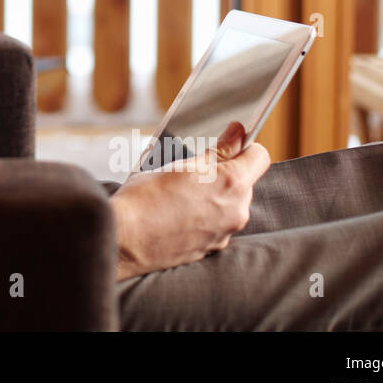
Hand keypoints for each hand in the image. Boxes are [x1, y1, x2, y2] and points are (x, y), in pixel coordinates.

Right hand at [109, 121, 270, 281]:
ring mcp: (224, 233)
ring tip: (179, 194)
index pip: (259, 156)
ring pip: (228, 204)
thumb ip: (218, 151)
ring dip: (211, 195)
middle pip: (243, 182)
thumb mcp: (182, 165)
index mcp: (232, 185)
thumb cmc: (145, 199)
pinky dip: (202, 216)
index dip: (244, 146)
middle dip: (223, 173)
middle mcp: (236, 212)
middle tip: (191, 170)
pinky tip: (177, 213)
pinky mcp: (210, 249)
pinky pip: (215, 224)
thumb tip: (239, 133)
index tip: (229, 142)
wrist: (124, 240)